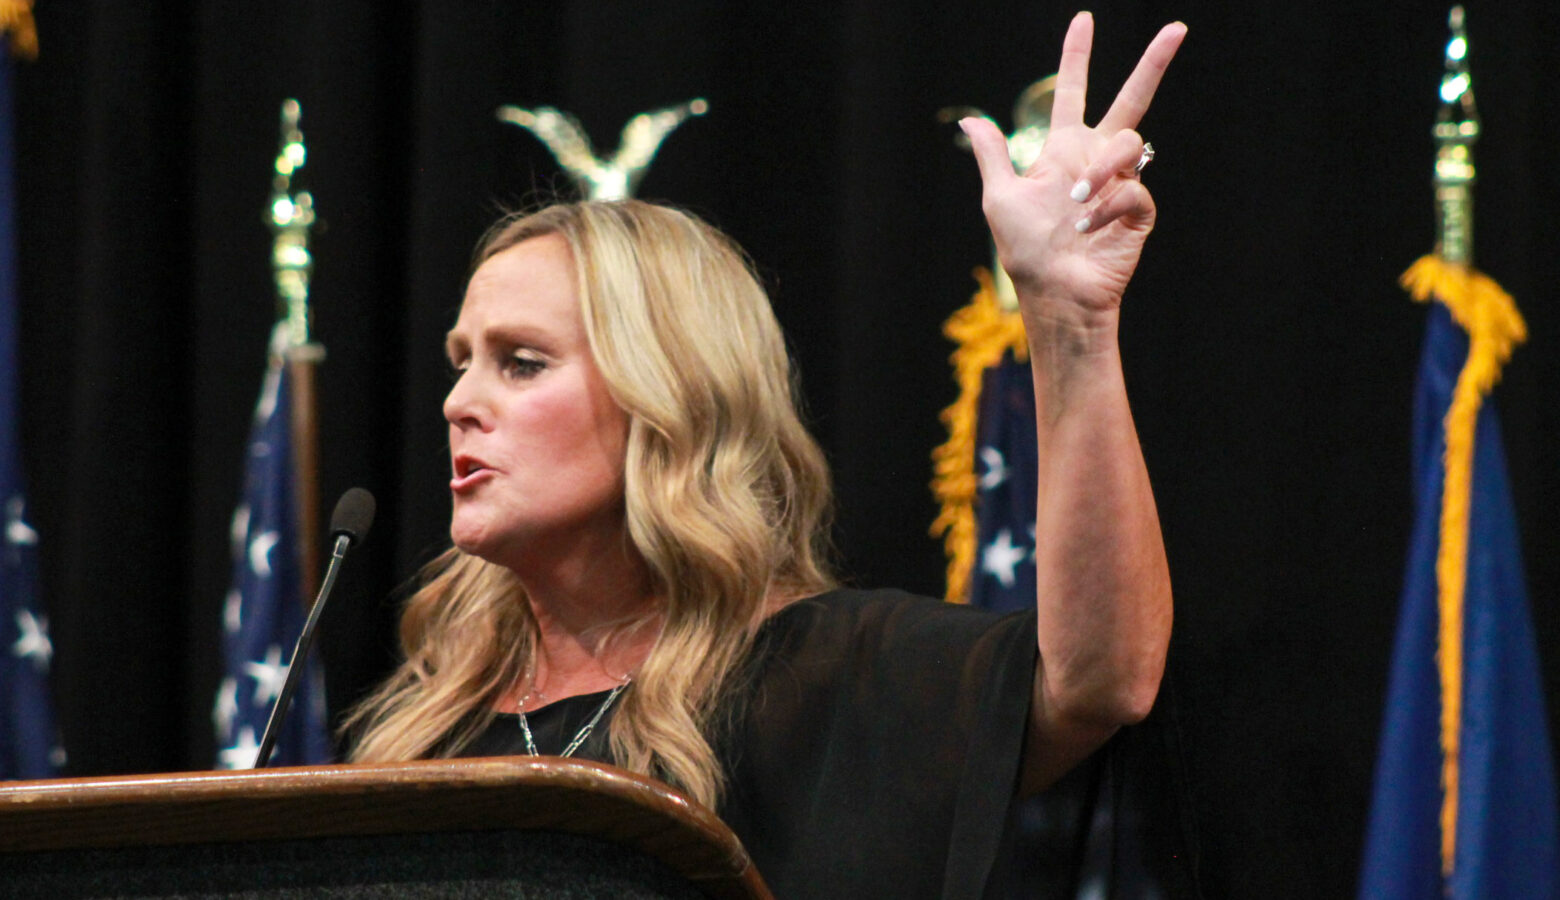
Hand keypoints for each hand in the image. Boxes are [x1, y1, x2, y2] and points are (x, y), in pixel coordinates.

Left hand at [962, 13, 1185, 328]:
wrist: (1054, 294)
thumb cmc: (1026, 251)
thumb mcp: (1000, 198)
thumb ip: (994, 155)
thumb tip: (969, 118)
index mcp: (1062, 151)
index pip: (1072, 94)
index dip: (1076, 58)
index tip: (1082, 20)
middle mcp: (1095, 162)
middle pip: (1131, 102)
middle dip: (1153, 64)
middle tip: (1176, 28)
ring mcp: (1121, 184)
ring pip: (1128, 145)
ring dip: (1101, 171)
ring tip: (1077, 204)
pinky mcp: (1139, 211)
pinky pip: (1133, 191)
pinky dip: (1107, 208)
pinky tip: (1089, 230)